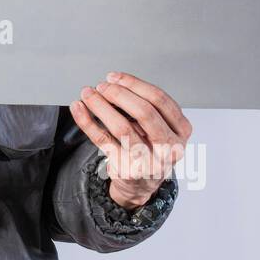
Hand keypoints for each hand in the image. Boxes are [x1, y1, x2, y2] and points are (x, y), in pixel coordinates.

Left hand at [69, 71, 191, 209]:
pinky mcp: (127, 169)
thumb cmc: (150, 147)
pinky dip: (87, 122)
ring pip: (122, 128)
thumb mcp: (160, 126)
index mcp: (181, 131)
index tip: (114, 77)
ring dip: (100, 105)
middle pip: (144, 113)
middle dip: (119, 94)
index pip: (160, 100)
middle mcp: (169, 148)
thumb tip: (114, 83)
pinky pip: (103, 141)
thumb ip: (144, 106)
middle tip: (102, 86)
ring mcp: (149, 161)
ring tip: (88, 94)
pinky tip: (79, 109)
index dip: (134, 84)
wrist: (142, 183)